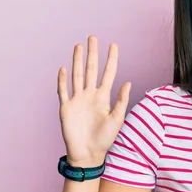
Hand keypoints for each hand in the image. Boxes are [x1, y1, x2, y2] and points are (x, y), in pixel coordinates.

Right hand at [57, 35, 130, 165]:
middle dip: (93, 54)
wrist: (88, 154)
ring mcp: (77, 100)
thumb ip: (121, 101)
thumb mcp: (117, 119)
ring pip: (77, 76)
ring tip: (79, 46)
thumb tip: (128, 82)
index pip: (108, 74)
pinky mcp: (66, 107)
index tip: (114, 45)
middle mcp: (90, 95)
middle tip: (93, 37)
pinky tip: (64, 68)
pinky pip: (63, 91)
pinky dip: (63, 80)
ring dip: (78, 61)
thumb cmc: (104, 139)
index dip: (111, 60)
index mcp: (104, 97)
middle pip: (91, 70)